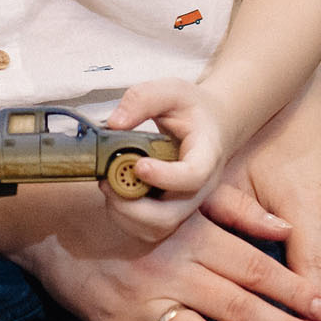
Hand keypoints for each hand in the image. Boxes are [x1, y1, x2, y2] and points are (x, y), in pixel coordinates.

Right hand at [14, 191, 320, 320]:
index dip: (292, 288)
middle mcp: (169, 269)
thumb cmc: (120, 196)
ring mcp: (140, 301)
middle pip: (237, 305)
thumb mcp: (179, 193)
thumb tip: (284, 226)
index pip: (252, 266)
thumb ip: (235, 208)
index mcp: (189, 235)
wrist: (49, 208)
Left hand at [103, 78, 236, 242]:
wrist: (212, 126)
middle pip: (170, 215)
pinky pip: (149, 230)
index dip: (165, 177)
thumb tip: (114, 124)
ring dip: (125, 214)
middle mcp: (200, 188)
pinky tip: (115, 193)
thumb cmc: (192, 109)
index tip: (139, 165)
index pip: (193, 176)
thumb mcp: (172, 90)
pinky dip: (125, 219)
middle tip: (107, 180)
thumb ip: (142, 99)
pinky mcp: (172, 212)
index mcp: (206, 155)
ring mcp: (187, 204)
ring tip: (108, 185)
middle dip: (132, 205)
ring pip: (157, 228)